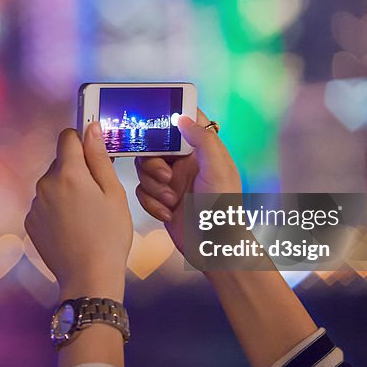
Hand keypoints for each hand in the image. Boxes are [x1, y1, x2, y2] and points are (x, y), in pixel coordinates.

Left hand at [25, 122, 132, 299]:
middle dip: (78, 170)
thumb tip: (91, 128)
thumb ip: (100, 157)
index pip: (68, 137)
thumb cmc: (109, 235)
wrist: (88, 277)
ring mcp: (35, 204)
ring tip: (87, 216)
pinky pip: (45, 204)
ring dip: (67, 191)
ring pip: (53, 184)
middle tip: (98, 195)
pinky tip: (73, 227)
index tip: (95, 153)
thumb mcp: (114, 193)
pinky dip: (57, 209)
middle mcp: (45, 184)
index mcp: (69, 173)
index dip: (83, 141)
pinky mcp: (31, 222)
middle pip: (61, 162)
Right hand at [134, 109, 241, 251]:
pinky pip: (142, 191)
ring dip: (154, 187)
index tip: (156, 121)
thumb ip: (203, 140)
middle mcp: (186, 163)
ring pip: (145, 170)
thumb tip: (182, 118)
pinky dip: (151, 203)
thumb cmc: (223, 210)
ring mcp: (173, 181)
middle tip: (167, 176)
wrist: (214, 249)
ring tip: (172, 200)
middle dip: (154, 163)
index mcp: (202, 151)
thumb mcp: (217, 169)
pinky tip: (168, 212)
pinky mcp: (161, 199)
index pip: (184, 122)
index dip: (169, 117)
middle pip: (154, 147)